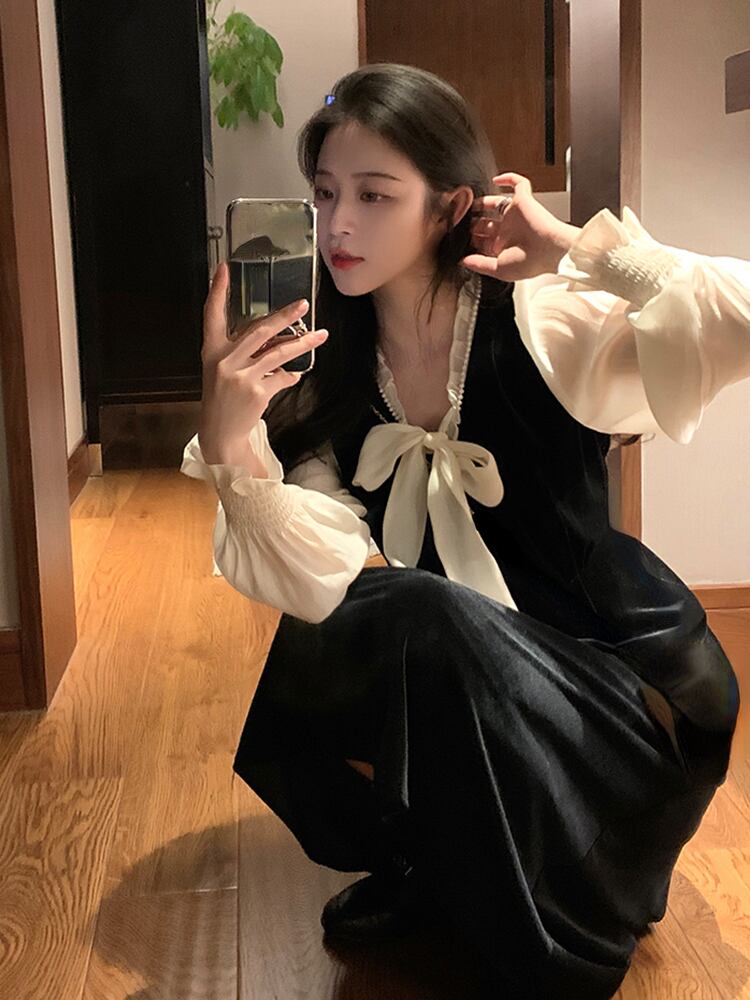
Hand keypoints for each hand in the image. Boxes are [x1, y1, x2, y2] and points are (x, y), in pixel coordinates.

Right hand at [198, 260, 327, 464]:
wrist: (221, 432)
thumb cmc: (223, 396)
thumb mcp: (223, 369)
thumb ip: (244, 350)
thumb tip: (278, 334)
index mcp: (212, 350)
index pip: (211, 314)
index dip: (217, 291)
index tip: (224, 268)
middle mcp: (225, 360)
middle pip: (258, 329)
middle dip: (283, 316)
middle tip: (303, 304)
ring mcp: (242, 376)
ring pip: (278, 352)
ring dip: (302, 343)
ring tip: (320, 335)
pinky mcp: (258, 391)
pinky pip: (282, 376)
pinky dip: (291, 375)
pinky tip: (295, 375)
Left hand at [461, 173, 581, 281]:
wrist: (548, 250)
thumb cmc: (529, 262)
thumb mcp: (498, 269)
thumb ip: (479, 264)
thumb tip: (463, 262)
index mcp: (505, 247)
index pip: (484, 240)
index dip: (471, 239)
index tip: (458, 240)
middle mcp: (510, 230)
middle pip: (487, 221)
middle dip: (472, 222)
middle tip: (459, 222)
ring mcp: (516, 214)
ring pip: (497, 203)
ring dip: (482, 202)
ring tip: (468, 203)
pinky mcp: (524, 201)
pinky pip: (519, 184)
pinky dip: (509, 178)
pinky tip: (496, 180)